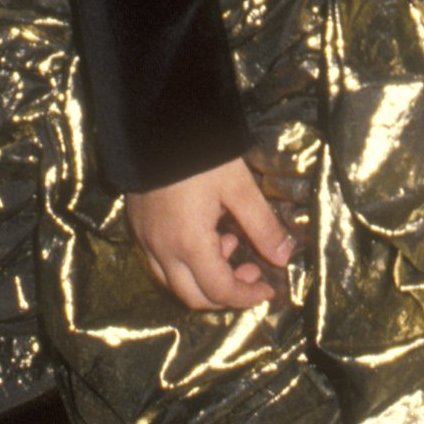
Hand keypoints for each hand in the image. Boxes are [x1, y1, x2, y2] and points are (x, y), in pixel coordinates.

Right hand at [124, 155, 295, 313]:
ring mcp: (146, 241)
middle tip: (252, 273)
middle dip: (226, 295)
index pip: (219, 290)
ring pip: (173, 282)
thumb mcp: (239, 187)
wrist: (157, 127)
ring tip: (229, 244)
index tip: (268, 290)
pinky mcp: (139, 229)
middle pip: (193, 297)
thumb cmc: (201, 155)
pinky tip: (206, 236)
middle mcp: (162, 250)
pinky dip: (186, 264)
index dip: (246, 297)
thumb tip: (284, 258)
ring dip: (204, 279)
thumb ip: (262, 225)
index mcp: (189, 244)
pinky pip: (160, 263)